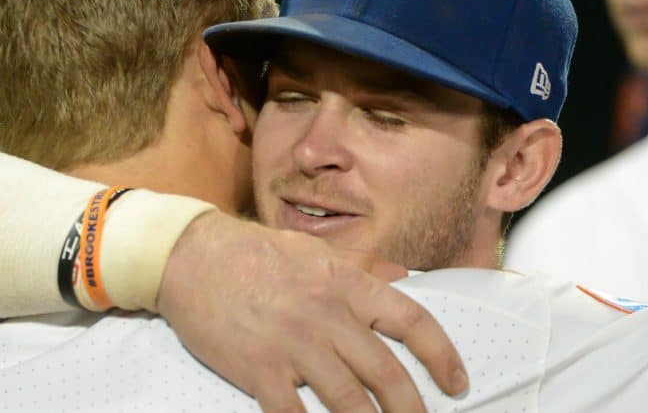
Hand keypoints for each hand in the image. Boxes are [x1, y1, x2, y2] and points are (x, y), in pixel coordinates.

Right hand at [157, 211, 467, 412]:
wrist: (190, 256)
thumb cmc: (251, 252)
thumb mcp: (313, 251)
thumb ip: (360, 269)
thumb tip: (401, 278)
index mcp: (345, 284)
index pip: (411, 322)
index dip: (442, 356)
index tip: (456, 383)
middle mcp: (326, 315)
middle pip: (386, 373)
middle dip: (412, 410)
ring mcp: (293, 343)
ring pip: (349, 400)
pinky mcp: (259, 367)